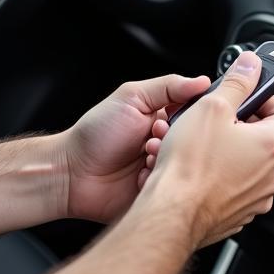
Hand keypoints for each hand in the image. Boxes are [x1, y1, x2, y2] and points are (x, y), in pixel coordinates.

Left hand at [61, 73, 211, 222]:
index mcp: (163, 119)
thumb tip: (201, 81)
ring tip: (144, 156)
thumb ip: (168, 87)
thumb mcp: (131, 97)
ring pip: (182, 166)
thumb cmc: (96, 132)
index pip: (194, 115)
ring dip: (164, 160)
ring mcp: (160, 169)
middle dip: (176, 140)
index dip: (191, 117)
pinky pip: (171, 190)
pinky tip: (140, 177)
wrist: (71, 172)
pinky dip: (157, 182)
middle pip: (192, 142)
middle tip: (155, 137)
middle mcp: (165, 144)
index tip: (176, 117)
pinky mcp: (156, 193)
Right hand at [143, 52, 273, 246]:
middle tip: (219, 119)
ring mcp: (257, 198)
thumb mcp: (212, 107)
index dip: (268, 99)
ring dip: (232, 151)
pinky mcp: (239, 213)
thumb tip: (251, 65)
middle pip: (268, 139)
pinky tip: (200, 169)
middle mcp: (272, 175)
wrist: (172, 212)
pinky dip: (223, 176)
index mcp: (273, 145)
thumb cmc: (190, 165)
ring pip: (250, 165)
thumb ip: (236, 82)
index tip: (249, 95)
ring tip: (204, 144)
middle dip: (244, 126)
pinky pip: (236, 187)